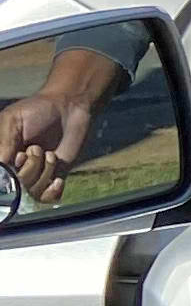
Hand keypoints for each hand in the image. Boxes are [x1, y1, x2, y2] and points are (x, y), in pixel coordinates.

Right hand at [0, 93, 90, 207]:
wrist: (69, 107)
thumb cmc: (37, 110)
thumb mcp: (13, 121)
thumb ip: (3, 144)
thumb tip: (1, 169)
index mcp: (1, 156)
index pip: (0, 178)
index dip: (7, 173)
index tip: (19, 156)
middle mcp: (12, 169)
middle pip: (14, 188)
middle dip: (29, 168)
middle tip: (35, 148)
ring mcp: (32, 175)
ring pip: (32, 192)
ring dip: (44, 172)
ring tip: (49, 154)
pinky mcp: (52, 178)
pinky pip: (47, 198)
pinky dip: (52, 191)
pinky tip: (57, 179)